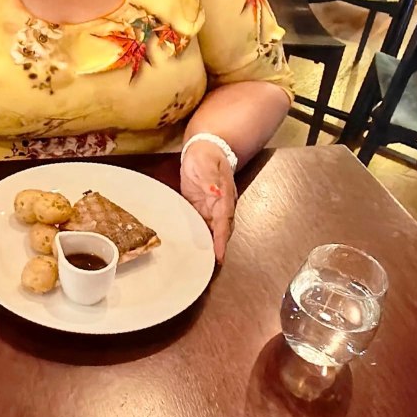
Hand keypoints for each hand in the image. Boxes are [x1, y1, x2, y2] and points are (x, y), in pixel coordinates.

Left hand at [180, 140, 236, 263]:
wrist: (203, 148)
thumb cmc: (205, 155)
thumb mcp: (206, 163)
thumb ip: (210, 178)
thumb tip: (215, 192)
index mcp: (223, 196)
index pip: (224, 221)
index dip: (221, 239)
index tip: (219, 256)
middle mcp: (220, 206)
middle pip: (221, 231)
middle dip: (218, 248)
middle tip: (210, 268)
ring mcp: (211, 208)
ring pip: (211, 231)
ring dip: (208, 246)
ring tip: (201, 264)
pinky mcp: (200, 208)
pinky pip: (201, 225)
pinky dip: (199, 237)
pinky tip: (192, 248)